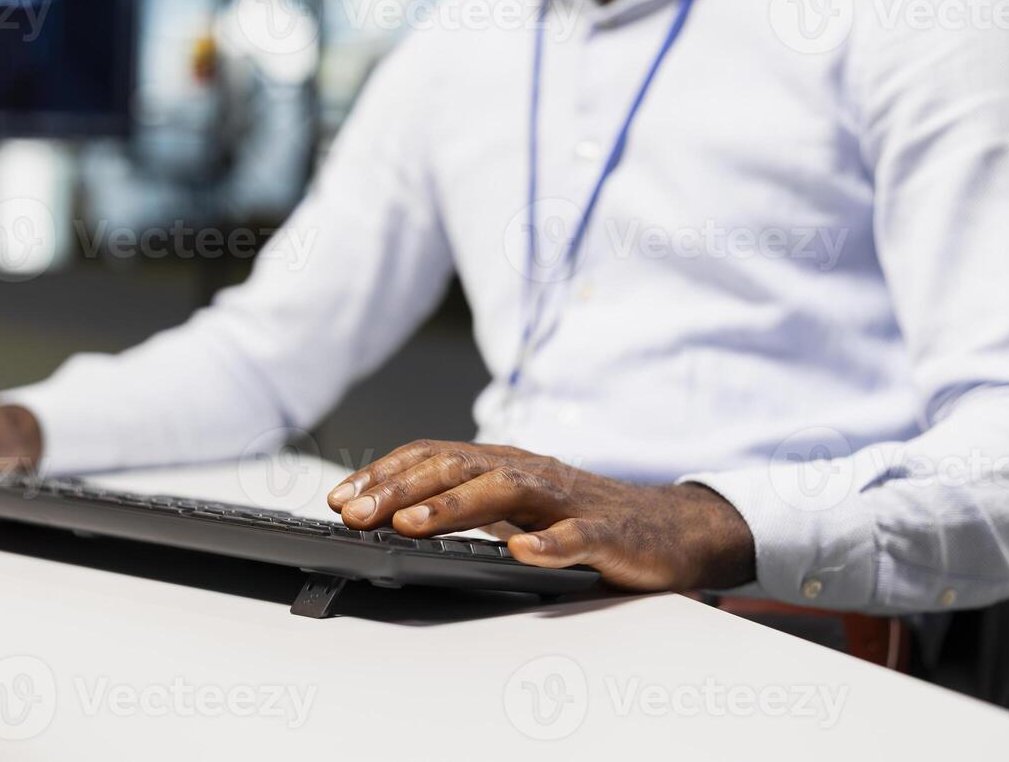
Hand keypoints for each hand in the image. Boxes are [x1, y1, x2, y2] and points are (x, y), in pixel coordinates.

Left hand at [326, 441, 754, 592]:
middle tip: (356, 514)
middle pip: (456, 468)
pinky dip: (548, 542)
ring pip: (504, 492)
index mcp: (502, 466)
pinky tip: (521, 551)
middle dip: (399, 490)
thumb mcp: (513, 507)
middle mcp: (528, 473)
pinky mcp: (607, 532)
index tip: (340, 498)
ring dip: (453, 507)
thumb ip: (462, 505)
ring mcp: (567, 500)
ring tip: (411, 527)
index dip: (383, 474)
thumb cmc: (581, 517)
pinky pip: (576, 535)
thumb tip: (389, 515)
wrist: (668, 529)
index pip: (432, 457)